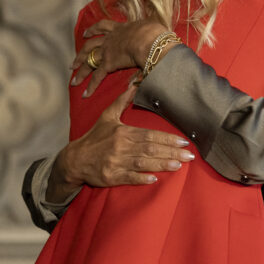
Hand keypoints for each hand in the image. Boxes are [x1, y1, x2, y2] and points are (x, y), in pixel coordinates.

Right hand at [46, 84, 194, 202]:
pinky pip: (129, 178)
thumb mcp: (107, 116)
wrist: (74, 160)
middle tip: (189, 155)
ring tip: (179, 165)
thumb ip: (121, 101)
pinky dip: (141, 178)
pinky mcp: (111, 177)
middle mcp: (121, 147)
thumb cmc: (94, 138)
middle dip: (171, 152)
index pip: (149, 135)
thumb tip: (133, 84)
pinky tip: (155, 179)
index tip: (183, 141)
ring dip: (161, 164)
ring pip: (143, 163)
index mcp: (123, 132)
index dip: (167, 138)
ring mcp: (116, 163)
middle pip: (150, 148)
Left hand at [70, 19, 169, 96]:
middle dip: (82, 52)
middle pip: (91, 44)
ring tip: (74, 76)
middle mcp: (111, 38)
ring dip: (80, 68)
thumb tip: (155, 39)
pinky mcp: (108, 64)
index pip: (104, 27)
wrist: (149, 40)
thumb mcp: (152, 28)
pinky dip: (91, 86)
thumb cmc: (155, 33)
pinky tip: (85, 94)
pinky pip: (97, 76)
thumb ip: (150, 33)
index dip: (94, 29)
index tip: (87, 33)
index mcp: (121, 28)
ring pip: (89, 58)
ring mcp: (108, 51)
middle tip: (75, 59)